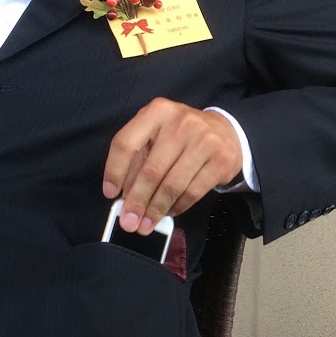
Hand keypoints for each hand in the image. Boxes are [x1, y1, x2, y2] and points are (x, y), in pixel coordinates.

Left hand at [103, 100, 242, 230]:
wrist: (225, 132)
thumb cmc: (182, 136)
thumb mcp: (156, 136)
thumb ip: (138, 159)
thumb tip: (124, 195)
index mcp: (157, 112)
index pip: (126, 143)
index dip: (115, 171)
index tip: (110, 194)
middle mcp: (181, 122)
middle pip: (151, 170)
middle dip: (137, 201)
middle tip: (129, 222)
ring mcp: (204, 140)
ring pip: (172, 185)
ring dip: (156, 209)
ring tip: (146, 224)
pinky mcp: (221, 159)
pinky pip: (193, 192)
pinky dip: (177, 207)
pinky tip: (169, 212)